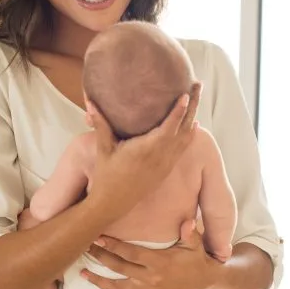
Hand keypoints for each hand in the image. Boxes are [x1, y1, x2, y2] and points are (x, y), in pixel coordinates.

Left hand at [82, 220, 218, 288]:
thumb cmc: (195, 258)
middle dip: (100, 257)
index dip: (113, 246)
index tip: (97, 237)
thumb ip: (189, 233)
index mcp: (159, 263)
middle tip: (85, 247)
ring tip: (83, 272)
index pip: (131, 254)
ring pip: (118, 287)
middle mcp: (151, 279)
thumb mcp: (195, 244)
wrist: (202, 281)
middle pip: (120, 268)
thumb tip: (188, 222)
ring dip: (98, 280)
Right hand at [83, 82, 202, 220]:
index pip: (168, 126)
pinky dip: (190, 134)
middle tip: (199, 85)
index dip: (179, 109)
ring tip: (197, 99)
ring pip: (187, 137)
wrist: (113, 203)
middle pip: (184, 127)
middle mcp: (160, 156)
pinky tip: (194, 125)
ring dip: (194, 116)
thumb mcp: (103, 148)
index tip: (186, 93)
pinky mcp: (166, 169)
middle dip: (193, 105)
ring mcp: (165, 163)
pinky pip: (183, 148)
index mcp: (146, 149)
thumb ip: (100, 123)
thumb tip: (90, 101)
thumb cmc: (106, 175)